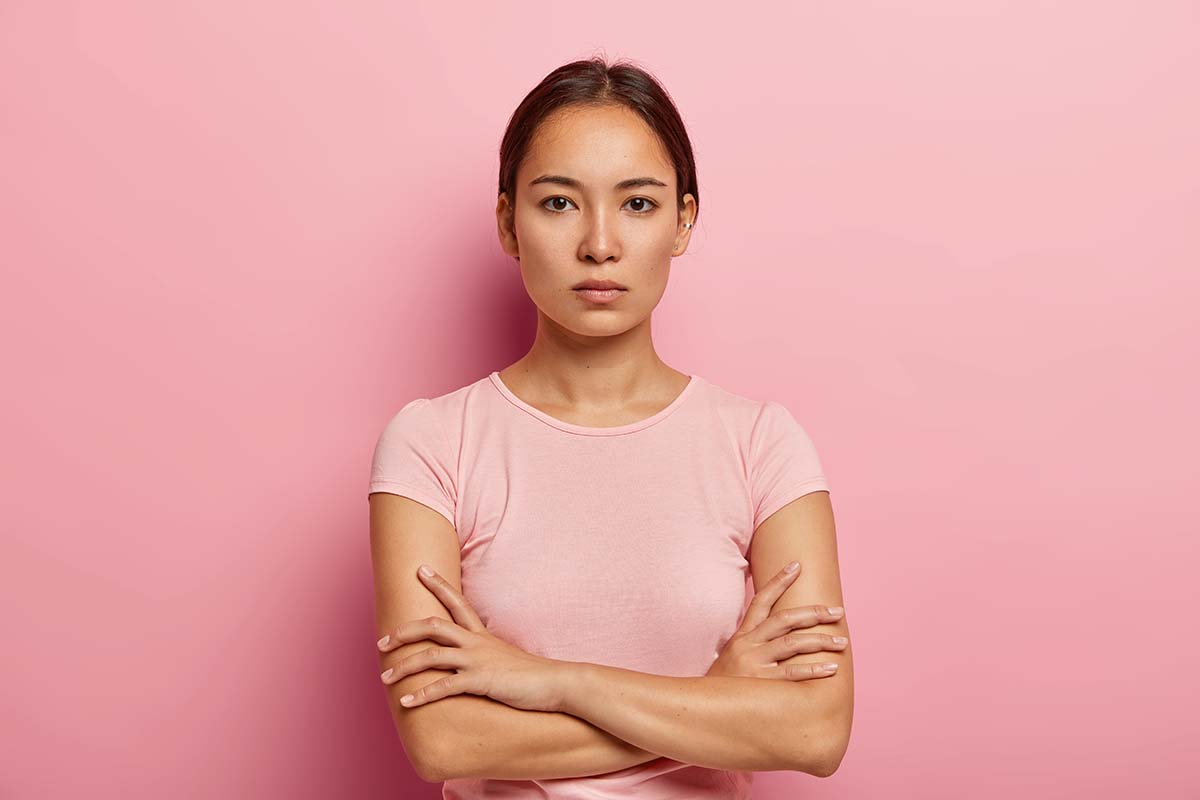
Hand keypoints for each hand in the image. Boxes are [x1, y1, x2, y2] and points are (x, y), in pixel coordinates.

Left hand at [376, 564, 566, 711]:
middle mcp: (476, 643)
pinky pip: (444, 687)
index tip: (420, 569)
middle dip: (404, 632)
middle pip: (433, 625)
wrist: (556, 683)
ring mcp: (478, 660)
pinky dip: (421, 695)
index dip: (438, 584)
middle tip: (382, 640)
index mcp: (482, 635)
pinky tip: (406, 702)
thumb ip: (487, 655)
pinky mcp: (481, 681)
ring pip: (431, 656)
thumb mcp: (505, 657)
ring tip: (385, 677)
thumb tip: (474, 661)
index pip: (457, 602)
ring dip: (404, 666)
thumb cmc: (531, 674)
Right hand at [706, 561, 846, 680]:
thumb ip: (753, 645)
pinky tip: (831, 668)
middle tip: (838, 611)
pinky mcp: (761, 683)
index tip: (797, 566)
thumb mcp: (732, 658)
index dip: (778, 581)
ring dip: (820, 640)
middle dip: (814, 612)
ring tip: (842, 641)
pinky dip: (813, 669)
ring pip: (792, 643)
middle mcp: (748, 644)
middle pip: (785, 619)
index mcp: (742, 635)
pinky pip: (792, 673)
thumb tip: (781, 637)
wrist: (702, 707)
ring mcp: (754, 662)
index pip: (761, 601)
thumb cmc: (723, 685)